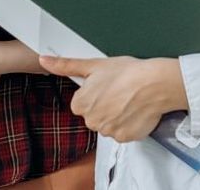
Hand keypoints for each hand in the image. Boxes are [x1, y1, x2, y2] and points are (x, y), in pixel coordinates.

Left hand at [40, 55, 188, 142]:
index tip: (105, 87)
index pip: (81, 104)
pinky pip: (122, 133)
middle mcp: (92, 121)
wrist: (155, 83)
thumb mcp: (93, 65)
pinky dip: (128, 124)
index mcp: (81, 104)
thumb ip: (65, 66)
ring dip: (116, 116)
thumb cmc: (127, 72)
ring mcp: (109, 131)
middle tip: (118, 93)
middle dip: (104, 106)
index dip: (93, 94)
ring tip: (128, 100)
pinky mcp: (125, 137)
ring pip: (108, 125)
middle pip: (94, 116)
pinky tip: (134, 111)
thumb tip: (44, 61)